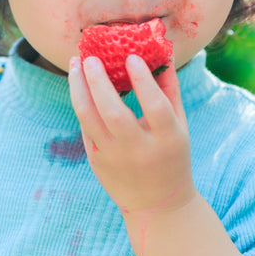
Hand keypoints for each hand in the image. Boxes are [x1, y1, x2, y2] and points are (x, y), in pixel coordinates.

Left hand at [68, 53, 195, 215]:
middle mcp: (138, 150)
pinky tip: (78, 82)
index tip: (130, 57)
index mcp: (167, 139)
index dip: (143, 81)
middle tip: (90, 57)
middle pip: (114, 113)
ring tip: (75, 63)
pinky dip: (81, 102)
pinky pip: (84, 126)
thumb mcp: (179, 126)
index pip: (155, 107)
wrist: (157, 204)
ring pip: (89, 119)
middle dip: (99, 82)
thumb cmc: (171, 155)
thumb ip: (170, 89)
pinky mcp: (96, 161)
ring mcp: (114, 157)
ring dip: (78, 88)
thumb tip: (163, 51)